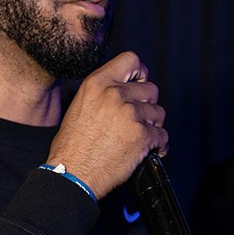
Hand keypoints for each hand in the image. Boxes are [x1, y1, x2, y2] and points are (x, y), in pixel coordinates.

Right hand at [46, 51, 167, 198]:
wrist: (72, 174)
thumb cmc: (71, 147)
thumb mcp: (79, 107)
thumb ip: (102, 94)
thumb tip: (122, 91)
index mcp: (97, 84)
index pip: (131, 60)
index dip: (140, 73)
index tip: (140, 84)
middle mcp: (114, 95)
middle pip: (151, 89)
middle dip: (148, 105)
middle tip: (140, 118)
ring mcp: (129, 114)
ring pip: (159, 113)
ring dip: (153, 126)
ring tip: (142, 137)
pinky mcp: (141, 136)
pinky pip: (162, 136)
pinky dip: (160, 146)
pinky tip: (152, 151)